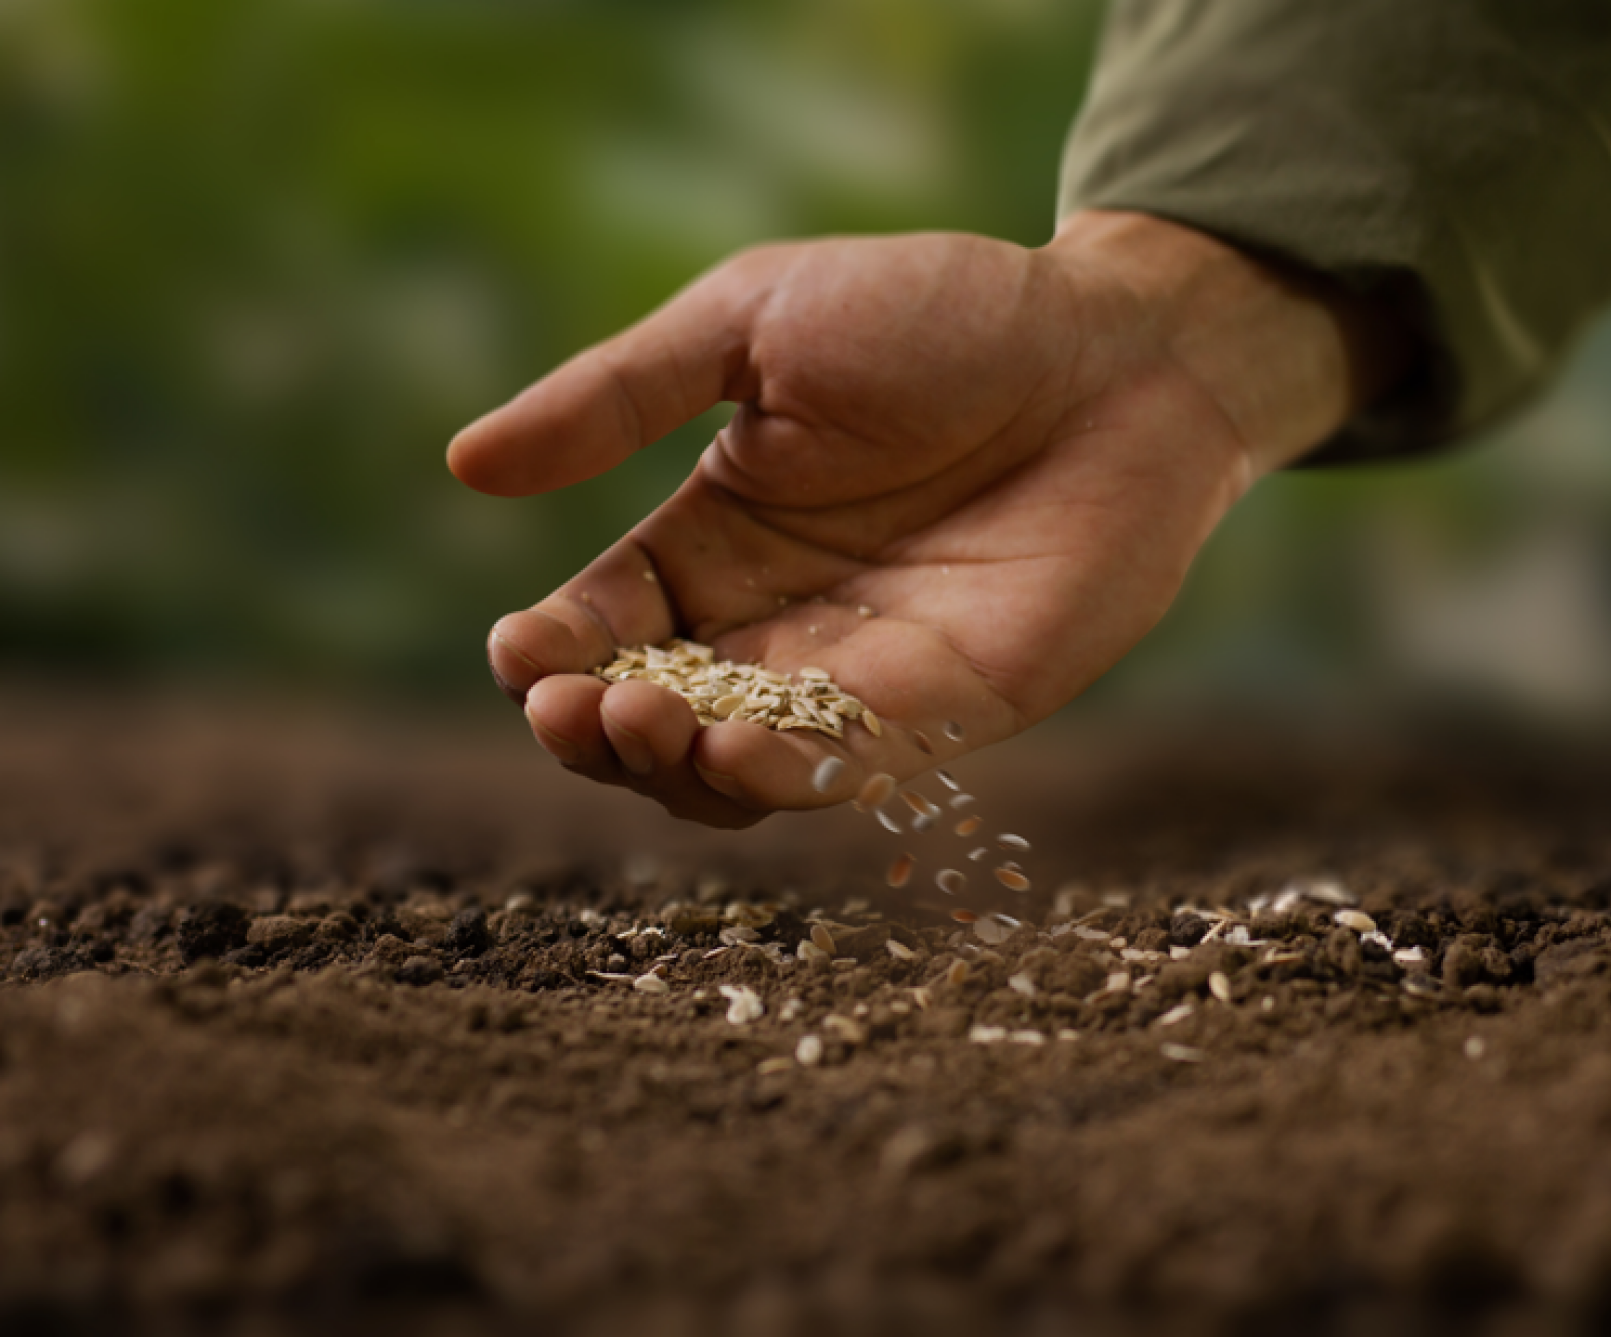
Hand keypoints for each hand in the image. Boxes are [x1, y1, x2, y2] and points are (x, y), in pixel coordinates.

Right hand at [446, 211, 1385, 826]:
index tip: (522, 654)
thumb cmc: (942, 315)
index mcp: (718, 532)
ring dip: (672, 767)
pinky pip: (848, 769)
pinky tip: (734, 751)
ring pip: (735, 768)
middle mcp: (779, 619)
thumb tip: (463, 466)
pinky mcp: (949, 711)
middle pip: (653, 717)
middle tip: (578, 705)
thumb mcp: (754, 326)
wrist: (1118, 349)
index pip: (604, 622)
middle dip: (596, 728)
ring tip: (643, 720)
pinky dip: (784, 776)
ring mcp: (861, 674)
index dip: (552, 654)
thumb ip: (618, 396)